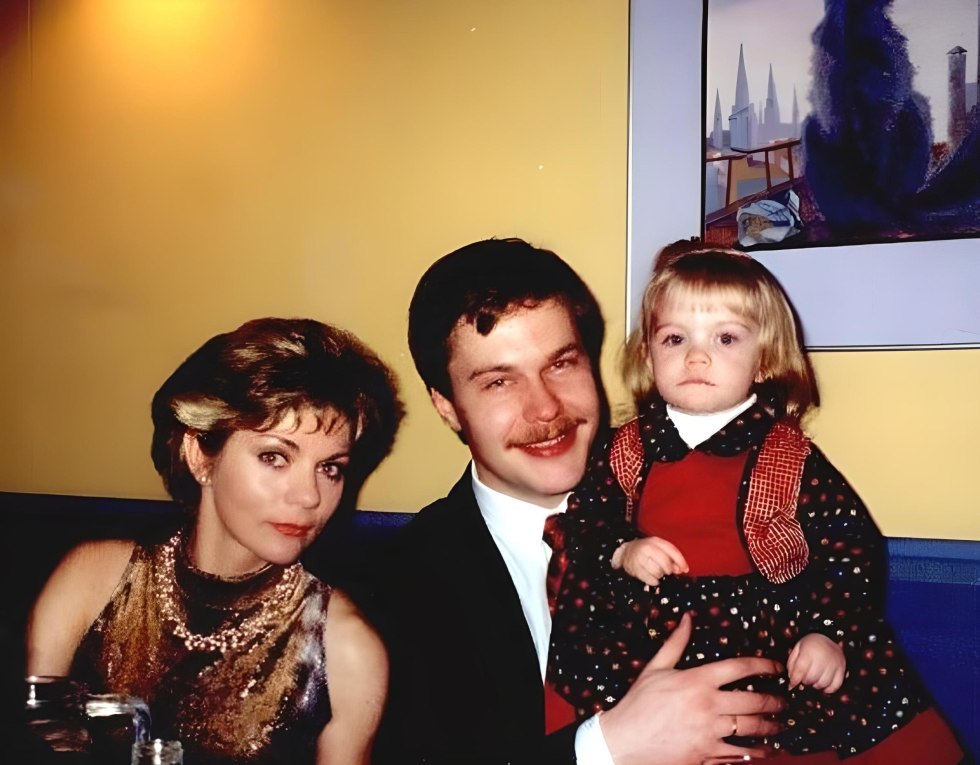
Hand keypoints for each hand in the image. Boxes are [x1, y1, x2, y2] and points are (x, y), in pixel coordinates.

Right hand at [599, 612, 784, 764]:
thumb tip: (687, 618)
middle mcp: (708, 705)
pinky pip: (739, 753)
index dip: (764, 665)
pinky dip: (756, 753)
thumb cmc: (638, 704)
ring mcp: (710, 731)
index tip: (777, 667)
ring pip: (752, 728)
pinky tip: (766, 751)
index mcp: (697, 680)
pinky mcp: (707, 753)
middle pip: (754, 700)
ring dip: (772, 727)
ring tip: (782, 725)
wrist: (625, 740)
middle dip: (775, 701)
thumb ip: (675, 643)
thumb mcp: (655, 669)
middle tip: (786, 701)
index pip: (740, 668)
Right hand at [610, 536, 688, 586]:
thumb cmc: (646, 551)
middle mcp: (647, 547)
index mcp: (655, 541)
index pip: (672, 550)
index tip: (685, 569)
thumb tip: (681, 569)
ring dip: (660, 574)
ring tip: (657, 572)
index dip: (680, 561)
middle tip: (668, 571)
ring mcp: (639, 558)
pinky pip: (650, 579)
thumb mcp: (658, 548)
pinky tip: (652, 577)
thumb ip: (671, 556)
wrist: (626, 552)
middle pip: (665, 562)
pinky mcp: (634, 569)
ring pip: (658, 571)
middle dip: (669, 569)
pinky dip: (654, 581)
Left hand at [787, 632, 845, 692]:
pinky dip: (827, 689)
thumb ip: (791, 664)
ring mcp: (833, 665)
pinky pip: (834, 687)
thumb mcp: (797, 649)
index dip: (794, 680)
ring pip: (822, 684)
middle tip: (803, 678)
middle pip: (810, 679)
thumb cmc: (811, 645)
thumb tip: (791, 679)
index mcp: (809, 651)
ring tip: (813, 679)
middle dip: (805, 681)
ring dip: (815, 685)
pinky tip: (823, 683)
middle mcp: (822, 658)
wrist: (829, 638)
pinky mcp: (841, 670)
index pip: (800, 670)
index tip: (792, 684)